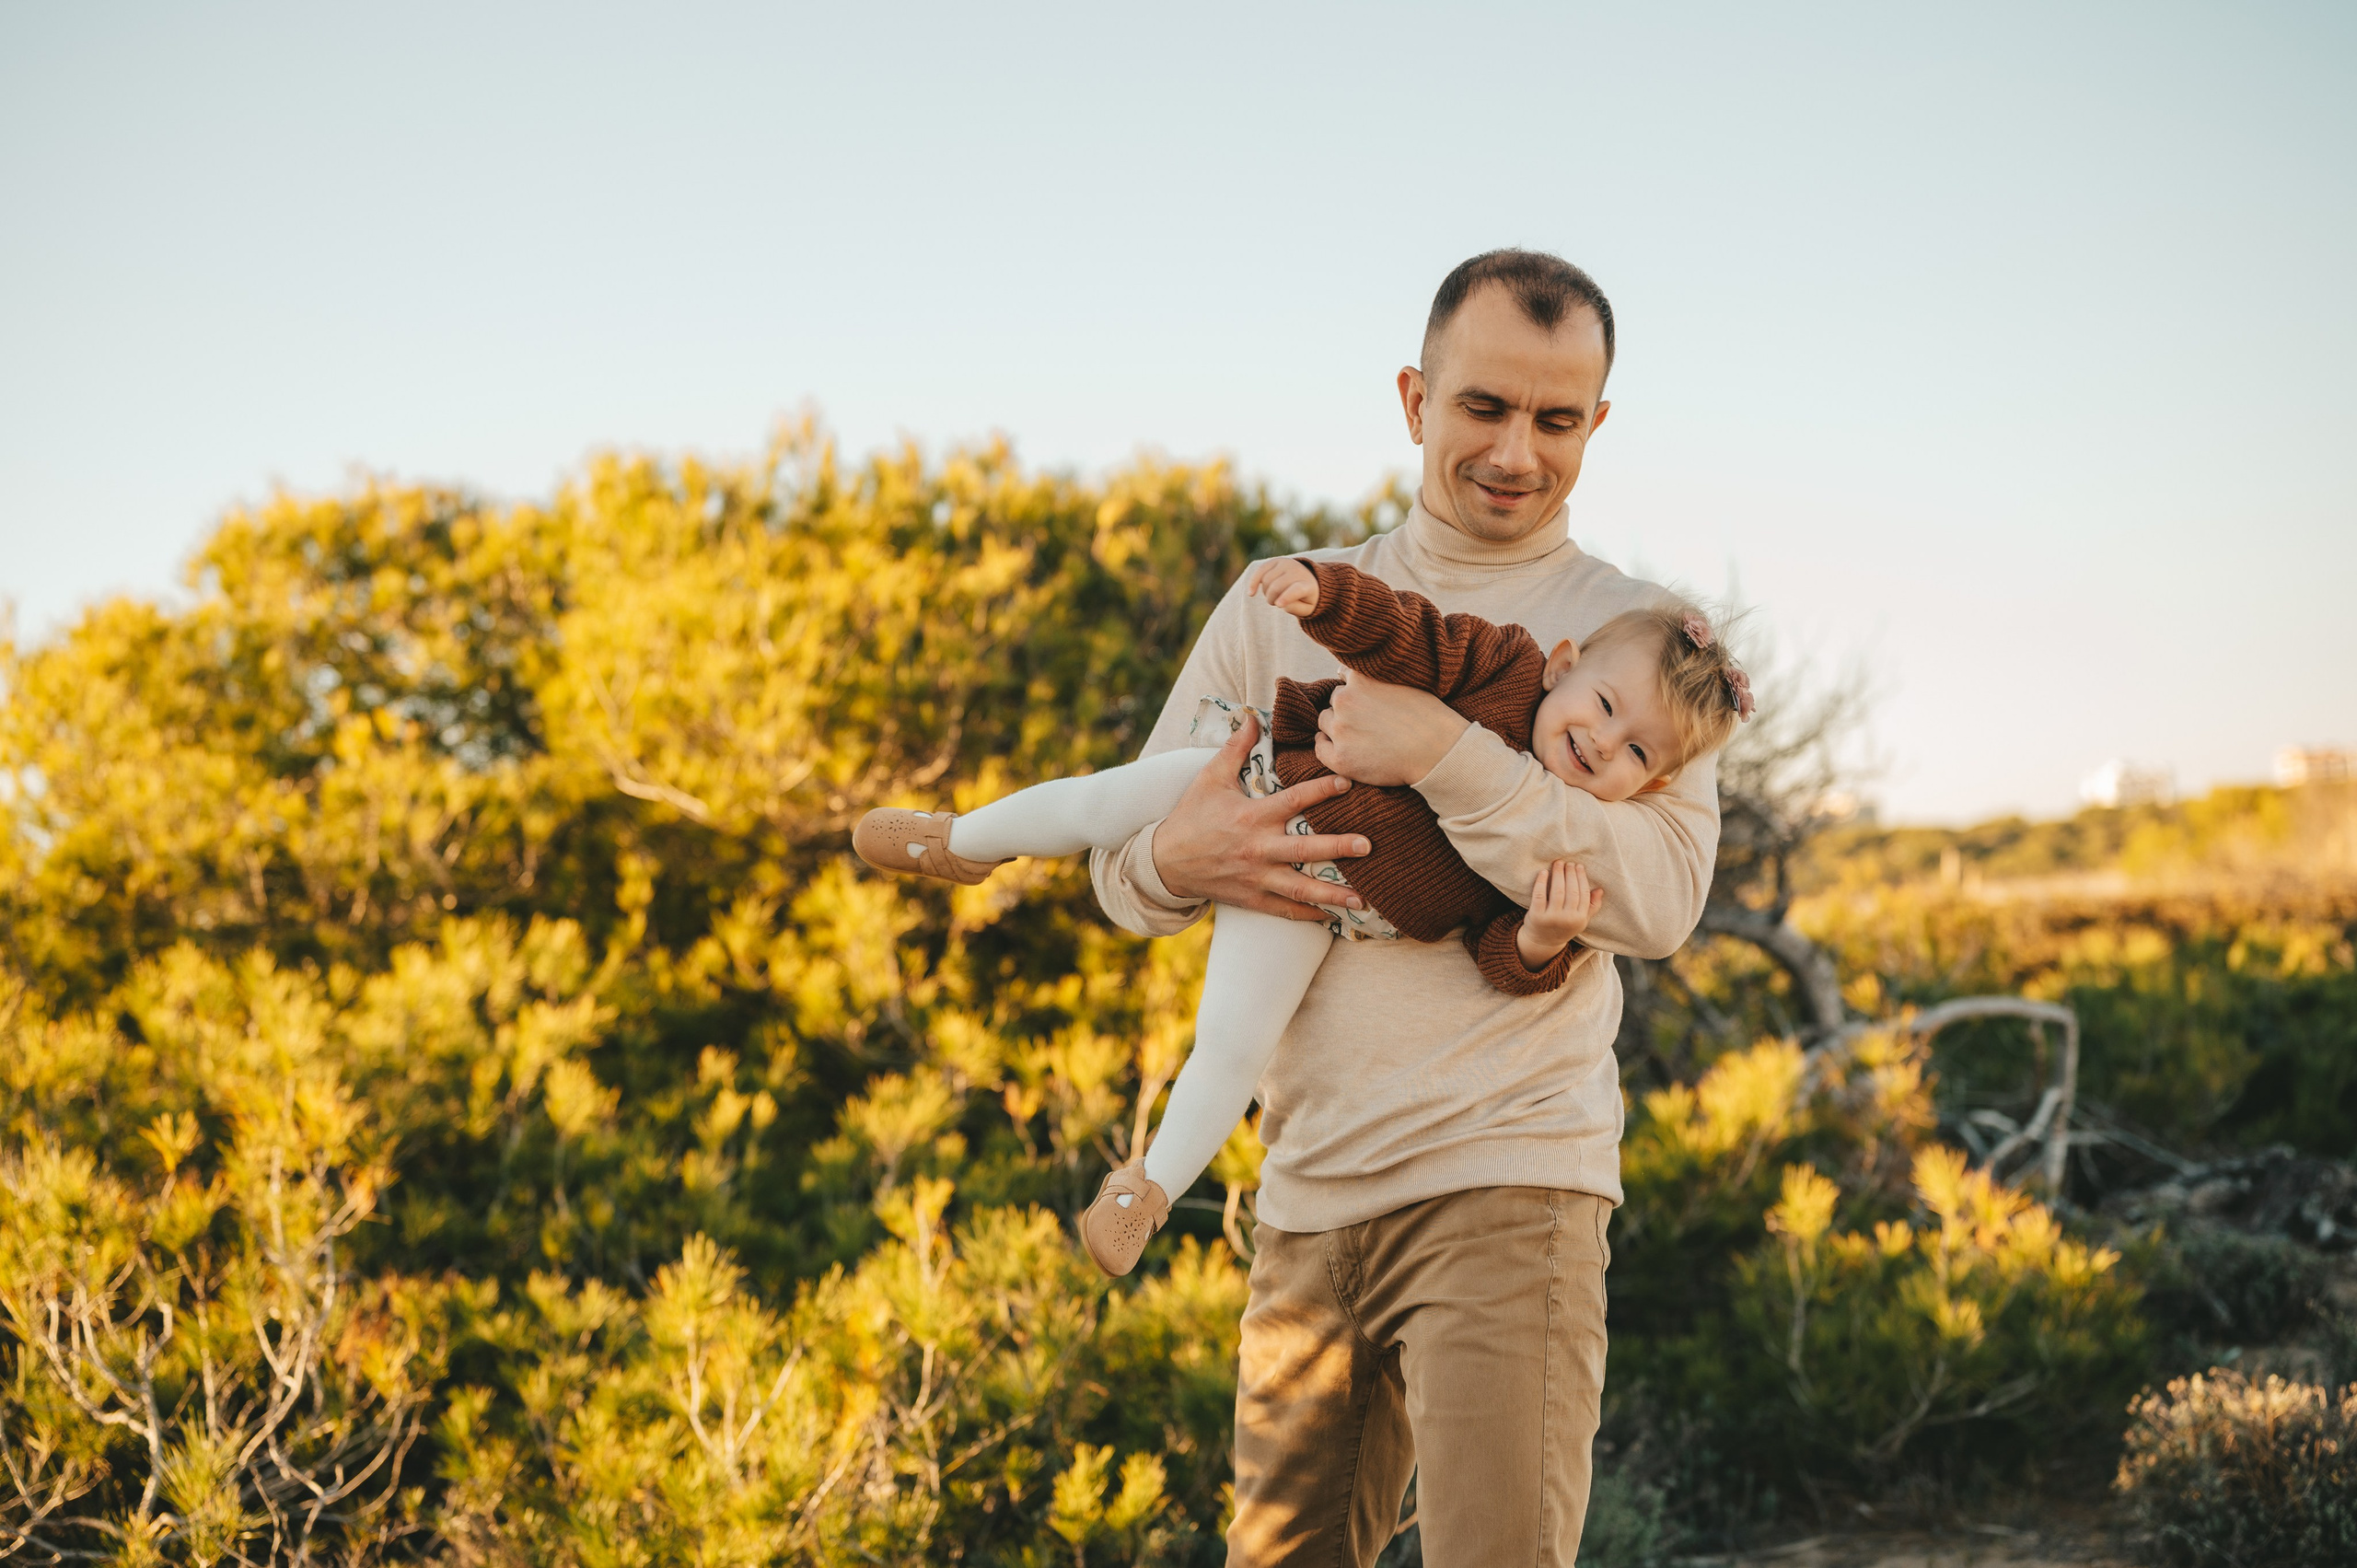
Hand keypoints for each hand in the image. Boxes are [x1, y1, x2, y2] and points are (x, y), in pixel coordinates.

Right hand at [1149, 711, 1372, 920]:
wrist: (1165, 862)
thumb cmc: (1191, 817)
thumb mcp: (1210, 779)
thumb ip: (1235, 749)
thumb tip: (1252, 717)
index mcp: (1251, 817)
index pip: (1293, 800)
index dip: (1321, 790)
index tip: (1347, 783)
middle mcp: (1258, 849)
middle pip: (1304, 849)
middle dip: (1338, 847)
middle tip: (1368, 845)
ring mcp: (1257, 877)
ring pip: (1300, 887)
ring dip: (1333, 893)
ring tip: (1363, 899)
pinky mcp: (1253, 898)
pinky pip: (1287, 910)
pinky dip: (1311, 915)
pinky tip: (1336, 917)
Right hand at [1247, 558, 1319, 616]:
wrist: (1307, 579)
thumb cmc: (1305, 598)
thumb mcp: (1306, 608)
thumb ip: (1295, 608)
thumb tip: (1279, 602)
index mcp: (1307, 585)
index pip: (1296, 590)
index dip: (1287, 597)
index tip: (1279, 604)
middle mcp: (1297, 571)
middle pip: (1276, 587)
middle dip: (1272, 600)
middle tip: (1276, 604)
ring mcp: (1286, 564)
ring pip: (1266, 580)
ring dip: (1266, 593)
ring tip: (1273, 596)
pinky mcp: (1275, 561)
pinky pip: (1260, 571)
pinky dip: (1253, 582)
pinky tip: (1251, 594)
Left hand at [1312, 674, 1470, 786]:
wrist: (1438, 751)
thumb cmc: (1428, 716)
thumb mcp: (1404, 681)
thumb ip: (1376, 677)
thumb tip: (1349, 673)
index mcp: (1361, 677)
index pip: (1344, 675)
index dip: (1355, 687)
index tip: (1365, 699)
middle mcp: (1345, 700)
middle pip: (1335, 700)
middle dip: (1347, 708)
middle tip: (1367, 721)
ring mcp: (1341, 729)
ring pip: (1325, 722)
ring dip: (1336, 726)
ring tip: (1359, 736)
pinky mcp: (1340, 757)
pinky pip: (1320, 748)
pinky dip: (1327, 747)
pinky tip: (1341, 749)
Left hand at [1516, 860, 1603, 969]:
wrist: (1542, 942)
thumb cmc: (1563, 927)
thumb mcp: (1580, 920)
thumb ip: (1592, 906)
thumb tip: (1600, 889)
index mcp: (1580, 918)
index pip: (1583, 894)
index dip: (1581, 878)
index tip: (1579, 866)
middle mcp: (1567, 919)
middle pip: (1571, 891)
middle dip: (1570, 874)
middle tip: (1568, 863)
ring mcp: (1551, 918)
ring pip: (1557, 891)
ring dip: (1558, 874)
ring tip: (1558, 863)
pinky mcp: (1536, 916)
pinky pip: (1539, 895)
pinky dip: (1541, 882)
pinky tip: (1543, 872)